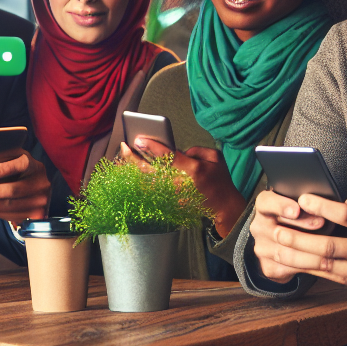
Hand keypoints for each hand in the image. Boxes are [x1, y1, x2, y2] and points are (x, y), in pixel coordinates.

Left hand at [0, 152, 49, 225]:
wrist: (35, 193)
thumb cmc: (17, 175)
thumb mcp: (14, 164)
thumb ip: (0, 161)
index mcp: (35, 166)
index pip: (23, 164)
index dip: (8, 168)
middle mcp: (41, 183)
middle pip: (14, 189)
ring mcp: (41, 200)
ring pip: (11, 205)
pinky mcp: (37, 214)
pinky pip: (13, 216)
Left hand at [121, 138, 246, 237]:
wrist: (223, 206)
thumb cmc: (220, 180)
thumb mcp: (215, 157)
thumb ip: (195, 150)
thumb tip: (176, 150)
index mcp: (193, 170)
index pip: (168, 156)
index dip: (152, 147)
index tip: (139, 139)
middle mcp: (180, 183)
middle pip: (151, 170)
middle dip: (135, 158)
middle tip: (124, 147)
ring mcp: (173, 194)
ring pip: (147, 181)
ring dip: (134, 169)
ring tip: (123, 157)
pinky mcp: (170, 200)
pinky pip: (151, 189)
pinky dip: (140, 180)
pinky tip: (132, 171)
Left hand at [249, 179, 346, 294]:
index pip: (345, 214)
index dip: (322, 206)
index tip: (303, 198)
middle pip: (328, 245)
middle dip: (299, 239)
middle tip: (277, 230)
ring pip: (326, 265)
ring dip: (298, 257)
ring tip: (277, 249)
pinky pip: (332, 277)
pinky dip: (311, 270)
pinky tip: (294, 263)